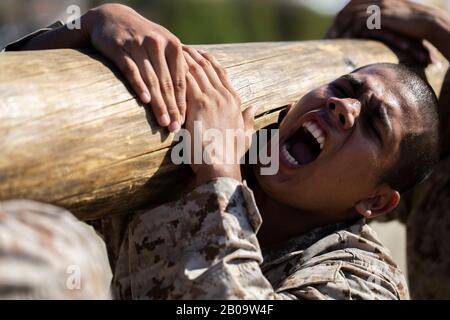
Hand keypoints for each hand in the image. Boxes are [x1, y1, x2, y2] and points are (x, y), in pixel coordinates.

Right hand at [86, 4, 187, 131]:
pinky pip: (132, 70)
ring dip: (159, 103)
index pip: (180, 80)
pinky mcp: (120, 48)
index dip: (182, 102)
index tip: (184, 121)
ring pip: (152, 80)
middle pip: (167, 83)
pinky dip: (139, 86)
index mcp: (173, 46)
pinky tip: (145, 101)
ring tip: (163, 122)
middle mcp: (158, 44)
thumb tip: (189, 96)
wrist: (112, 17)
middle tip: (175, 128)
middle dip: (172, 107)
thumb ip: (175, 66)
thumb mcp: (163, 45)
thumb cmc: (143, 38)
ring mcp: (139, 45)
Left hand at [182, 47, 255, 184]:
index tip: (198, 53)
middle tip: (180, 47)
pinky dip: (177, 70)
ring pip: (197, 69)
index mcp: (235, 101)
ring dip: (184, 58)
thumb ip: (248, 119)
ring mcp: (213, 98)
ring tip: (171, 50)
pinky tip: (167, 63)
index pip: (221, 72)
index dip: (208, 60)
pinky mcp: (199, 103)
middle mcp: (225, 95)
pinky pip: (187, 79)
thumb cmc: (229, 156)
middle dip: (193, 54)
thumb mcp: (244, 135)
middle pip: (208, 66)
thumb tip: (254, 108)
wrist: (221, 167)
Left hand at [325, 0, 446, 64]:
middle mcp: (372, 1)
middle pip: (345, 12)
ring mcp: (375, 6)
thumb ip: (371, 26)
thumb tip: (358, 37)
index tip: (329, 36)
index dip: (337, 22)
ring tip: (333, 42)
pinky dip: (351, 31)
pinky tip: (347, 40)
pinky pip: (360, 21)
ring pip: (350, 16)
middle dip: (335, 26)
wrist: (424, 21)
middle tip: (326, 40)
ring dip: (340, 30)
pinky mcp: (380, 14)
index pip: (347, 10)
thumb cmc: (405, 26)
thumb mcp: (385, 23)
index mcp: (371, 1)